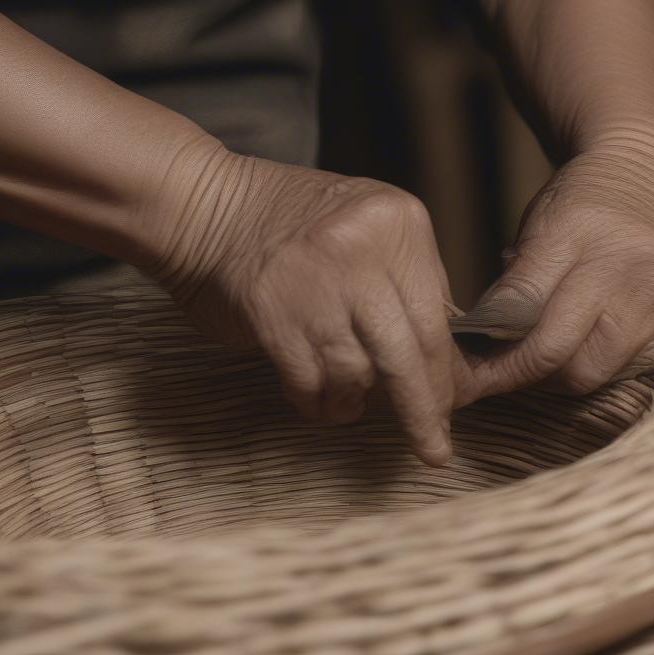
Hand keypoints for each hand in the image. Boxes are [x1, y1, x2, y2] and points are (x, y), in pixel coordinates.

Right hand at [143, 146, 467, 464]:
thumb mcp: (364, 229)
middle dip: (423, 411)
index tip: (449, 406)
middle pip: (410, 352)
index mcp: (397, 223)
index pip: (439, 317)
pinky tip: (314, 400)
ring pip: (357, 373)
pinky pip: (309, 380)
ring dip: (351, 401)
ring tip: (344, 404)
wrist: (204, 206)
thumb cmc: (287, 223)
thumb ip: (403, 283)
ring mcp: (316, 283)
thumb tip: (441, 356)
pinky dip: (314, 401)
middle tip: (432, 448)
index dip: (446, 374)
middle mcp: (362, 249)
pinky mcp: (272, 315)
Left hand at [463, 137, 653, 399]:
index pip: (526, 314)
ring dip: (558, 376)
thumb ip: (515, 283)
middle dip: (523, 373)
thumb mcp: (539, 225)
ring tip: (535, 358)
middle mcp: (631, 276)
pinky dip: (593, 367)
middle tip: (496, 372)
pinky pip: (625, 370)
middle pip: (566, 359)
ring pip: (595, 373)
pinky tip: (575, 349)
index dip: (493, 351)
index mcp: (584, 239)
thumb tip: (482, 338)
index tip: (467, 371)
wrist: (653, 178)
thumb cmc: (584, 201)